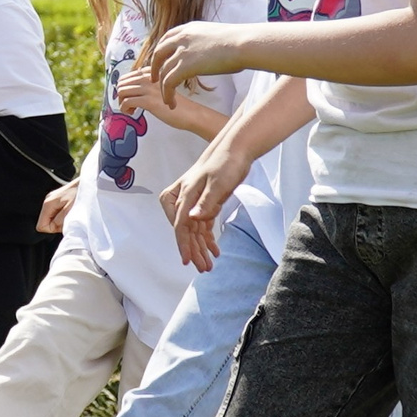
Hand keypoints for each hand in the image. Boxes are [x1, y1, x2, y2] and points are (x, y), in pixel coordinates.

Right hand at [37, 177, 78, 234]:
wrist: (93, 182)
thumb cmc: (82, 194)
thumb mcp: (70, 211)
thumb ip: (60, 221)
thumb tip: (54, 227)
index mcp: (48, 204)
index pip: (41, 226)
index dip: (53, 229)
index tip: (65, 224)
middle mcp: (49, 201)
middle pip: (48, 222)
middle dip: (59, 224)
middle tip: (72, 217)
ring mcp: (55, 199)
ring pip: (55, 218)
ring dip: (64, 219)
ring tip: (75, 212)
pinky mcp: (61, 199)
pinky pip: (60, 213)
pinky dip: (67, 215)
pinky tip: (75, 210)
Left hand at [118, 65, 213, 134]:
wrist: (190, 113)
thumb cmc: (175, 103)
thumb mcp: (159, 88)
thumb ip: (146, 85)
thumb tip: (127, 89)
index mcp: (151, 72)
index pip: (126, 76)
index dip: (125, 89)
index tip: (132, 99)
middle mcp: (149, 77)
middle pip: (121, 82)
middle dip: (121, 95)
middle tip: (129, 105)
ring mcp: (149, 88)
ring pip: (121, 91)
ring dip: (122, 102)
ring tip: (131, 110)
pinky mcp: (149, 101)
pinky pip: (126, 102)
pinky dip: (125, 109)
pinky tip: (133, 113)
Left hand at [146, 22, 248, 96]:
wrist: (244, 44)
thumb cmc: (240, 42)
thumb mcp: (216, 35)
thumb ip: (206, 41)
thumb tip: (211, 48)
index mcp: (189, 28)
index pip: (167, 38)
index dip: (161, 51)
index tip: (160, 60)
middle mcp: (182, 37)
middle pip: (159, 53)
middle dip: (154, 67)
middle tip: (154, 79)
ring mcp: (182, 51)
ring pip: (163, 72)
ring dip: (162, 88)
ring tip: (167, 99)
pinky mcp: (185, 66)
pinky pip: (168, 83)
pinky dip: (167, 94)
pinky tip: (171, 103)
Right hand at [163, 146, 247, 271]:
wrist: (237, 149)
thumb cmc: (226, 162)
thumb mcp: (218, 183)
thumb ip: (205, 202)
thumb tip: (191, 219)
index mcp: (184, 193)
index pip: (180, 223)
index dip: (182, 243)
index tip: (186, 260)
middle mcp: (186, 199)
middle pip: (186, 230)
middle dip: (193, 250)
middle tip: (203, 267)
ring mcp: (195, 202)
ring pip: (194, 230)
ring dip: (200, 248)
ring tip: (208, 265)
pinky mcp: (205, 203)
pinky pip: (203, 226)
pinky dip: (207, 238)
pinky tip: (214, 250)